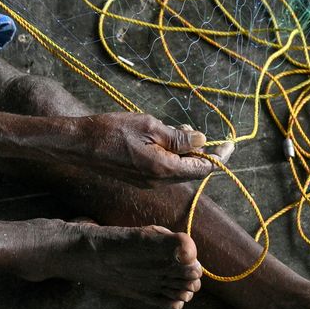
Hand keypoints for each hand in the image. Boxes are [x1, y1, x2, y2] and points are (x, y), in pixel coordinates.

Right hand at [63, 113, 217, 185]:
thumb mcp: (149, 126)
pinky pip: (164, 168)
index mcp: (163, 169)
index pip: (201, 168)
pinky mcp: (139, 177)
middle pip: (191, 169)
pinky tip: (161, 137)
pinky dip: (170, 154)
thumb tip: (201, 140)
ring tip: (177, 129)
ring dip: (183, 150)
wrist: (78, 145)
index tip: (231, 144)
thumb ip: (177, 137)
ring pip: (177, 168)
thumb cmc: (111, 132)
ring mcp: (147, 181)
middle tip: (195, 128)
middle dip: (200, 150)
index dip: (218, 156)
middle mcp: (158, 181)